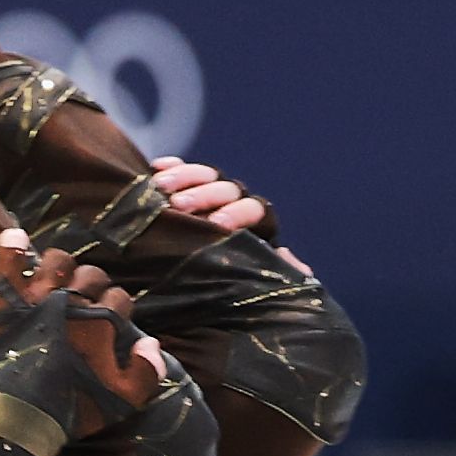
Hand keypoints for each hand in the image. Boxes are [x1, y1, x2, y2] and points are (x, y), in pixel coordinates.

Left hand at [0, 232, 168, 439]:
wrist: (22, 418)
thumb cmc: (74, 409)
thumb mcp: (123, 400)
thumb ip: (147, 371)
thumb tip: (152, 343)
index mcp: (101, 323)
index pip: (120, 298)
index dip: (117, 309)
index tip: (109, 323)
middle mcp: (71, 303)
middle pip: (92, 275)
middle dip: (94, 287)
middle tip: (84, 305)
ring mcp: (37, 299)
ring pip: (58, 260)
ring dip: (63, 267)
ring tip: (58, 281)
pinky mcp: (7, 303)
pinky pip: (9, 264)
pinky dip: (12, 246)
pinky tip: (15, 235)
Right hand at [147, 156, 309, 272]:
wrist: (192, 287)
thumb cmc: (225, 288)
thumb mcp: (248, 282)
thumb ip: (270, 272)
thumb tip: (301, 269)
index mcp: (256, 226)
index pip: (254, 209)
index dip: (237, 213)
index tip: (217, 225)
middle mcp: (236, 204)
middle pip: (228, 189)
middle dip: (205, 195)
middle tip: (180, 206)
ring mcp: (211, 192)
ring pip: (206, 175)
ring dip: (184, 178)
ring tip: (159, 189)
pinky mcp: (185, 186)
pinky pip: (181, 169)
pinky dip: (170, 168)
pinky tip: (154, 168)